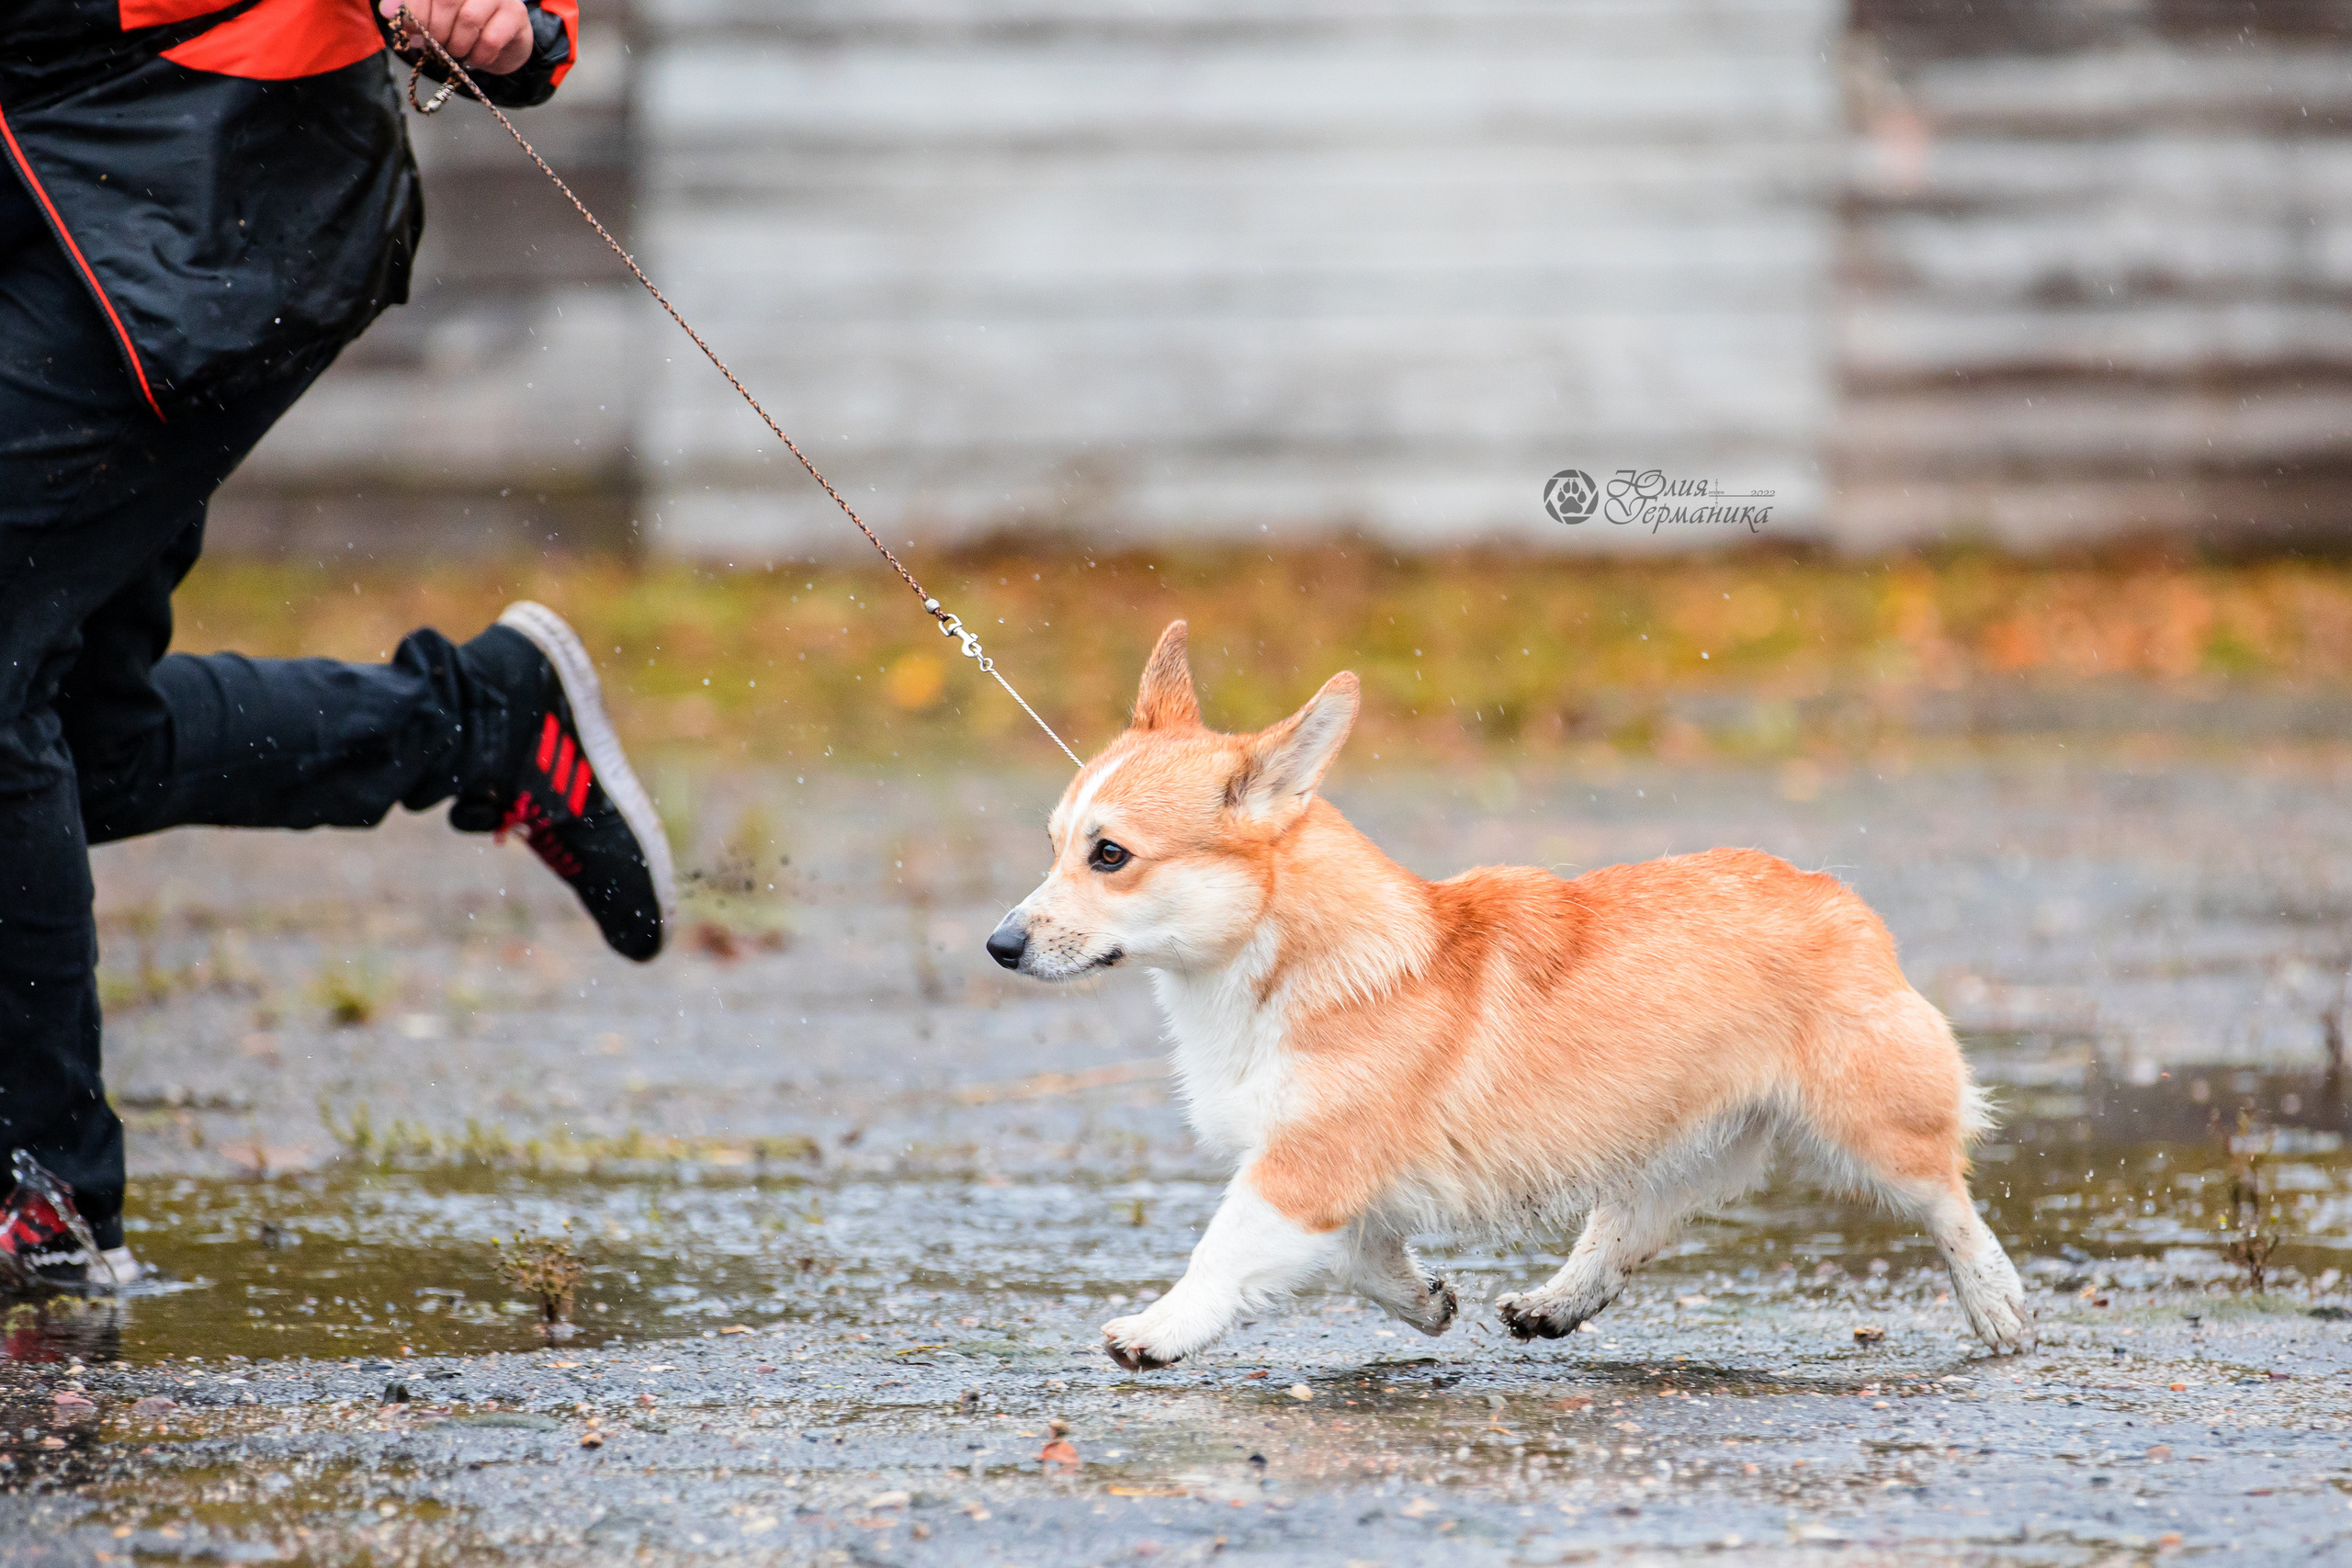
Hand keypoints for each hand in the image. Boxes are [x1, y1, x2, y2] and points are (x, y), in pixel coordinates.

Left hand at [381, 0, 533, 75]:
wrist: (503, 40)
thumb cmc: (461, 25)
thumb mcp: (430, 16)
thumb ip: (408, 10)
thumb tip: (387, 11)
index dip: (414, 11)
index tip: (411, 32)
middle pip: (446, 1)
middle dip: (436, 31)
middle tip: (437, 46)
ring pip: (468, 20)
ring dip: (457, 45)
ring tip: (456, 52)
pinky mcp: (515, 14)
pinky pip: (490, 39)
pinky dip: (478, 56)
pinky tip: (475, 58)